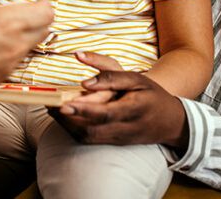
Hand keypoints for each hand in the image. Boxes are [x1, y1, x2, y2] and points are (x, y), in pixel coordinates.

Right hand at [0, 0, 52, 113]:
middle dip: (38, 20)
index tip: (40, 1)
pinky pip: (16, 60)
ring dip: (25, 36)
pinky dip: (11, 51)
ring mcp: (10, 63)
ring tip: (4, 30)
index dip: (45, 5)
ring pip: (30, 46)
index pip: (45, 13)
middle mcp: (14, 45)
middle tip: (26, 13)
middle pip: (44, 31)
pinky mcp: (2, 76)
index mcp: (6, 22)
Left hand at [54, 68, 190, 149]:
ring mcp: (119, 138)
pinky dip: (73, 130)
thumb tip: (84, 81)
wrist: (171, 122)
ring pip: (88, 138)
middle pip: (92, 129)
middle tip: (49, 104)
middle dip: (67, 119)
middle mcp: (125, 128)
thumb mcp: (137, 79)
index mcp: (133, 109)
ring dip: (67, 125)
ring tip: (51, 108)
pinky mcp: (114, 143)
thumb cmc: (152, 95)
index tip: (63, 104)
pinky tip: (63, 117)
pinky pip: (90, 140)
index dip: (83, 110)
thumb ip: (111, 77)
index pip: (104, 113)